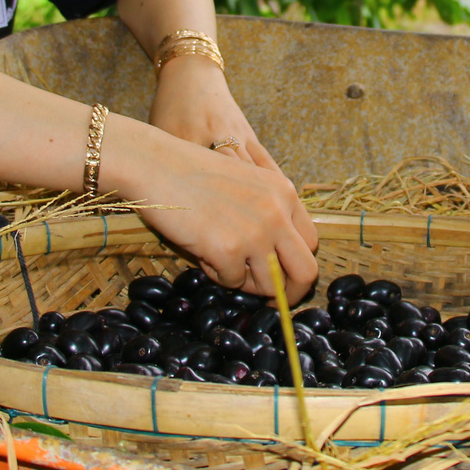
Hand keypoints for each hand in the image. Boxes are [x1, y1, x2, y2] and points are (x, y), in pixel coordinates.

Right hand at [132, 60, 317, 296]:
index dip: (298, 266)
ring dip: (245, 282)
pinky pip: (232, 282)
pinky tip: (202, 251)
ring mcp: (256, 233)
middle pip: (305, 272)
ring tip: (220, 260)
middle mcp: (278, 213)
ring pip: (270, 286)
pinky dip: (217, 274)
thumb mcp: (247, 184)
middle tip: (270, 302)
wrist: (158, 166)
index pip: (312, 243)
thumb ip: (270, 214)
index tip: (284, 279)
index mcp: (285, 194)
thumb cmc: (194, 175)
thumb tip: (280, 261)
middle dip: (290, 293)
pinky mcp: (229, 250)